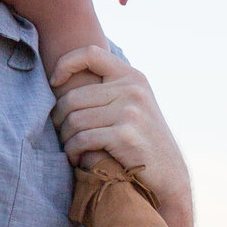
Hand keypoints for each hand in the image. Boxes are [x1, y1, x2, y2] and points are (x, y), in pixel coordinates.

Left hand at [47, 46, 187, 204]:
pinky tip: (77, 158)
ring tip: (70, 147)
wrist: (170, 173)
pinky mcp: (124, 135)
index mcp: (132, 77)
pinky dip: (73, 151)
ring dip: (66, 138)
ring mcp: (130, 111)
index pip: (91, 53)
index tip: (55, 82)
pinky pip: (82, 139)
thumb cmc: (143, 140)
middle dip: (59, 118)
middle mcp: (132, 89)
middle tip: (62, 132)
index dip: (66, 63)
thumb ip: (110, 89)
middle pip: (73, 97)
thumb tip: (62, 82)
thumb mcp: (134, 104)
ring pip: (74, 120)